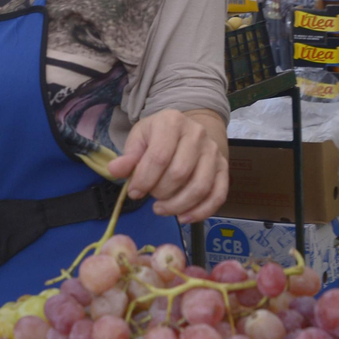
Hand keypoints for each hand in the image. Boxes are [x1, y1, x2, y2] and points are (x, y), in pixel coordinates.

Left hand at [105, 109, 227, 223]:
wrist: (186, 131)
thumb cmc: (157, 137)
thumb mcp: (138, 140)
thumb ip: (127, 157)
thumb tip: (114, 171)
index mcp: (172, 122)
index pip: (159, 157)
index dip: (144, 180)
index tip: (134, 192)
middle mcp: (197, 134)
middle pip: (179, 173)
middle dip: (160, 192)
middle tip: (150, 196)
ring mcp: (213, 151)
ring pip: (200, 187)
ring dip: (177, 205)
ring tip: (161, 208)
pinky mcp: (224, 168)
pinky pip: (217, 195)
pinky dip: (200, 212)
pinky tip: (183, 217)